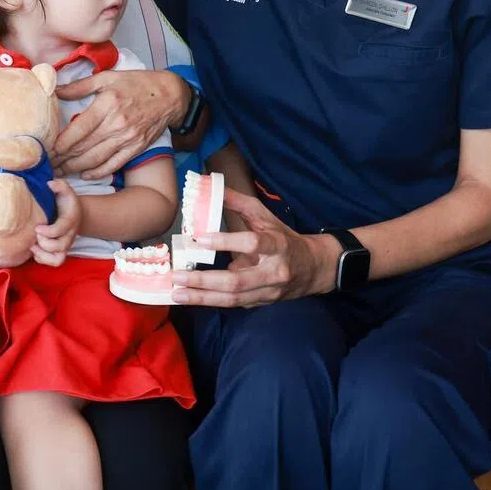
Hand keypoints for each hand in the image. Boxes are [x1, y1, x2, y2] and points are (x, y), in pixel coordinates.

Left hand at [31, 180, 81, 266]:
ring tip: (33, 245)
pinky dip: (42, 259)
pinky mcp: (59, 252)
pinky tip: (35, 248)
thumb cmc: (65, 201)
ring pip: (58, 259)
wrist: (74, 213)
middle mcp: (69, 236)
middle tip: (35, 234)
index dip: (48, 231)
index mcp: (70, 220)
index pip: (61, 230)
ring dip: (43, 255)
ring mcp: (65, 245)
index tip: (37, 227)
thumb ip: (59, 185)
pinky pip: (52, 263)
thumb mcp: (65, 190)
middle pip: (59, 247)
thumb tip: (50, 184)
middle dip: (44, 243)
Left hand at [52, 69, 186, 179]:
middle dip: (63, 158)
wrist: (170, 95)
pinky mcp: (136, 148)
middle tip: (47, 164)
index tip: (46, 149)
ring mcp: (127, 139)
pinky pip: (114, 164)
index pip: (78, 129)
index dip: (60, 143)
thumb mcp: (108, 77)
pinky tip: (84, 175)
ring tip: (60, 172)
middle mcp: (117, 124)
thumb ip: (80, 86)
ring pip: (96, 159)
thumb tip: (56, 90)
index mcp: (107, 105)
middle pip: (84, 147)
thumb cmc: (137, 83)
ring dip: (75, 168)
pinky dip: (98, 172)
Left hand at [171, 188, 338, 308]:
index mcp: (277, 245)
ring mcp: (267, 291)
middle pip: (236, 281)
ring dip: (202, 297)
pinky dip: (210, 301)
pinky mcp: (261, 303)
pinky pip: (233, 304)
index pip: (252, 243)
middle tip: (177, 275)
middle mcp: (273, 272)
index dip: (226, 241)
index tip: (199, 238)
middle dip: (204, 280)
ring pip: (232, 299)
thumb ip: (238, 202)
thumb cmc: (284, 238)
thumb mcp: (265, 216)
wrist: (313, 268)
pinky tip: (190, 297)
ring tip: (177, 293)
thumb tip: (208, 184)